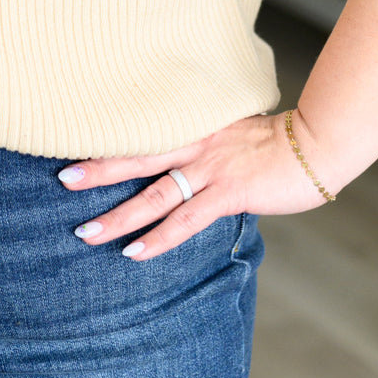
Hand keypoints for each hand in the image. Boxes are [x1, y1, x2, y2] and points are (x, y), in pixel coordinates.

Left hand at [57, 110, 335, 259]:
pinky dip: (157, 238)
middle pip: (134, 156)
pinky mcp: (227, 193)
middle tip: (63, 179)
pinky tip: (134, 253)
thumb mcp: (232, 127)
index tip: (74, 142)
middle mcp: (194, 143)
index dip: (109, 139)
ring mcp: (209, 168)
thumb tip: (185, 149)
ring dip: (117, 215)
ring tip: (86, 232)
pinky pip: (184, 220)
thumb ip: (205, 137)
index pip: (142, 131)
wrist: (314, 143)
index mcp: (192, 125)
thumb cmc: (277, 139)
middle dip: (97, 170)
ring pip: (152, 193)